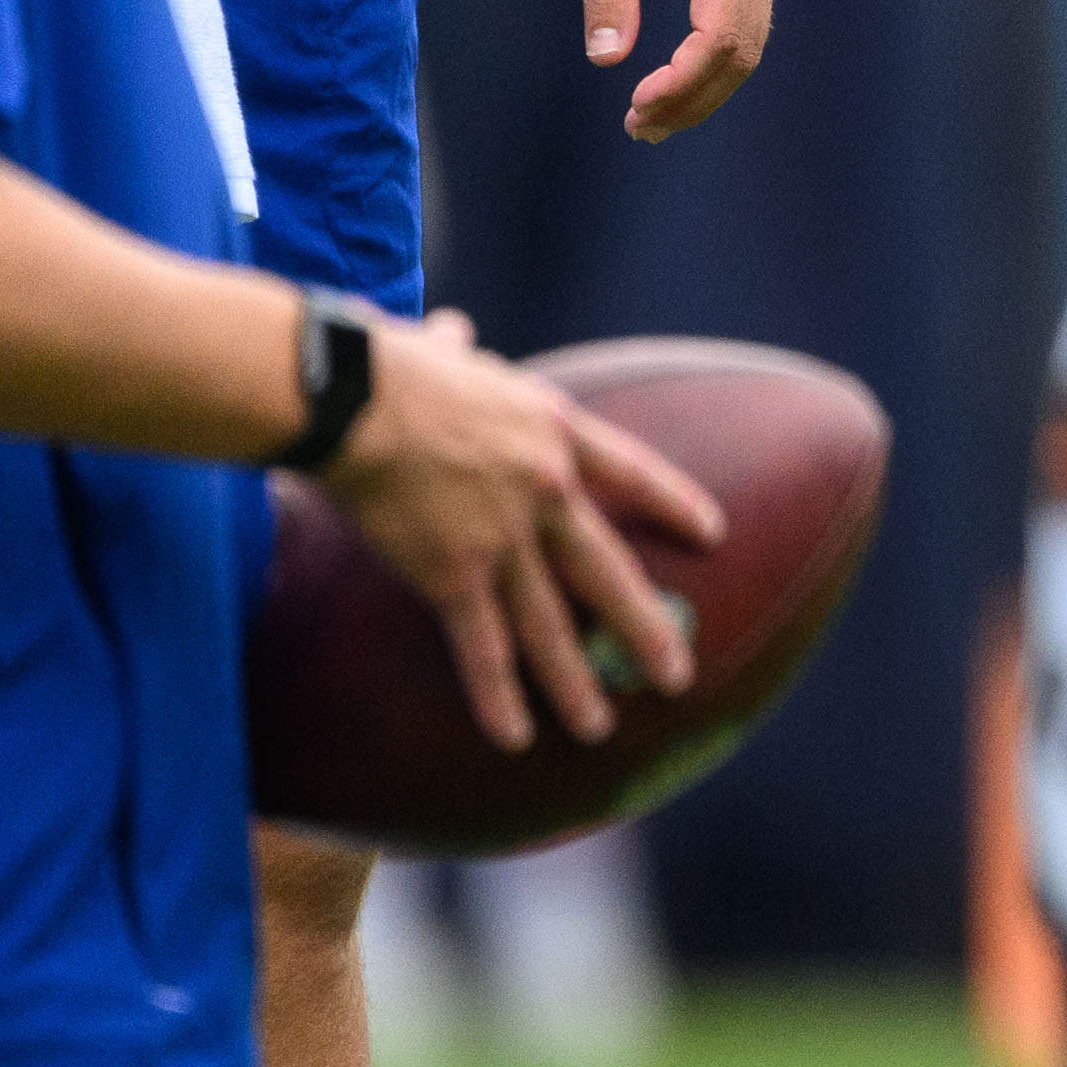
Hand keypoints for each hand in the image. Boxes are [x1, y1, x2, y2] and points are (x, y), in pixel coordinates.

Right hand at [321, 304, 728, 748]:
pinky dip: (499, 695)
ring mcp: (506, 539)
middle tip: (678, 672)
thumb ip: (459, 352)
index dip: (673, 503)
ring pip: (552, 625)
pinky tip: (515, 735)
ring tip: (599, 727)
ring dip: (575, 683)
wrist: (355, 398)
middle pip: (607, 570)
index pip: (631, 472)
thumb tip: (451, 330)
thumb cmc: (387, 366)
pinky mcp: (454, 574)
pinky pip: (484, 647)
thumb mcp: (448, 354)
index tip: (711, 532)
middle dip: (643, 628)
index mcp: (554, 431)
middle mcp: (547, 491)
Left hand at [571, 0, 783, 133]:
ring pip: (751, 37)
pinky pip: (744, 14)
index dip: (683, 81)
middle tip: (637, 128)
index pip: (721, 32)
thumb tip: (608, 57)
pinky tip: (675, 75)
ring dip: (707, 83)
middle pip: (744, 47)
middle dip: (695, 96)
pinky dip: (715, 55)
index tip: (634, 107)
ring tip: (650, 115)